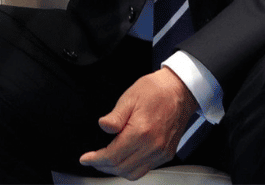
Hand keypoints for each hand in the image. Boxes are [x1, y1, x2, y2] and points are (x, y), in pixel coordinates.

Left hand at [79, 68, 200, 179]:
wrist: (179, 91)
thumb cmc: (155, 91)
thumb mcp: (129, 98)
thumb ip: (115, 116)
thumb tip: (103, 127)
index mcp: (142, 132)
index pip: (113, 156)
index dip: (96, 159)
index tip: (85, 159)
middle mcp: (154, 146)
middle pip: (122, 168)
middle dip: (103, 166)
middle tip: (92, 160)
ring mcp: (162, 152)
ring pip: (134, 173)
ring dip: (116, 171)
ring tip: (104, 162)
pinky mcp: (167, 154)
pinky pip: (146, 169)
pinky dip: (131, 169)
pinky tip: (122, 160)